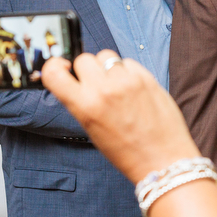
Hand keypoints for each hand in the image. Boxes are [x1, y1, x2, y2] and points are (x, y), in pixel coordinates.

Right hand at [41, 50, 200, 182]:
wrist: (163, 160)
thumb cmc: (128, 152)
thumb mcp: (93, 130)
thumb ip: (82, 102)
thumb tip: (76, 80)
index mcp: (85, 107)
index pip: (53, 73)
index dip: (54, 67)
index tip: (62, 68)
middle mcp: (105, 90)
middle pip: (84, 59)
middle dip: (87, 70)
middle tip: (96, 85)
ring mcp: (127, 81)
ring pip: (106, 56)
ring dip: (107, 68)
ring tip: (116, 87)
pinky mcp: (147, 78)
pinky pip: (128, 62)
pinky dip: (127, 71)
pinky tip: (133, 89)